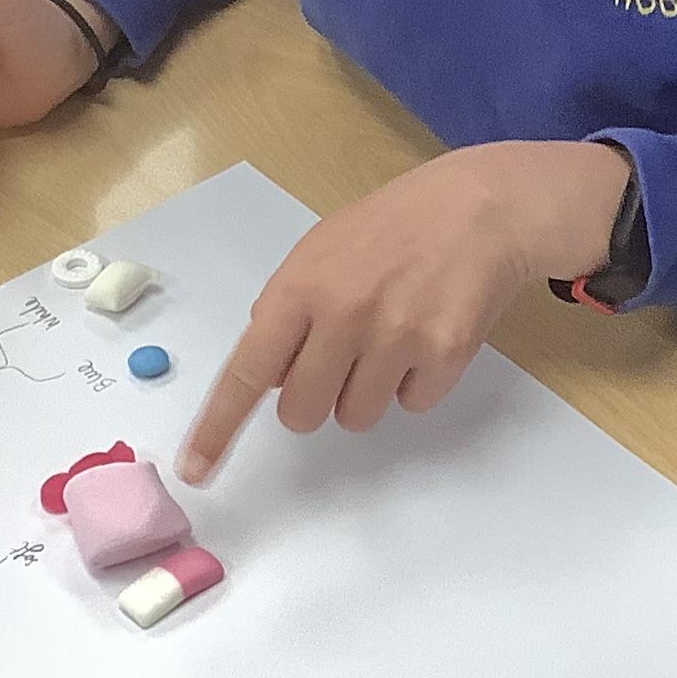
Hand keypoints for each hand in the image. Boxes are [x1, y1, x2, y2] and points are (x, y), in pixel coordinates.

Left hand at [177, 140, 631, 481]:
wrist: (480, 207)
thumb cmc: (391, 227)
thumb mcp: (320, 250)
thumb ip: (285, 309)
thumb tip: (266, 376)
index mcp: (301, 289)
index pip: (247, 372)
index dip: (218, 426)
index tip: (196, 470)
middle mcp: (343, 317)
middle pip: (302, 413)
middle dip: (313, 399)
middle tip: (338, 360)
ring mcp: (396, 339)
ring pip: (356, 417)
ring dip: (366, 391)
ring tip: (390, 337)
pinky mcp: (444, 356)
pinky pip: (411, 405)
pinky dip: (415, 382)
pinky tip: (426, 335)